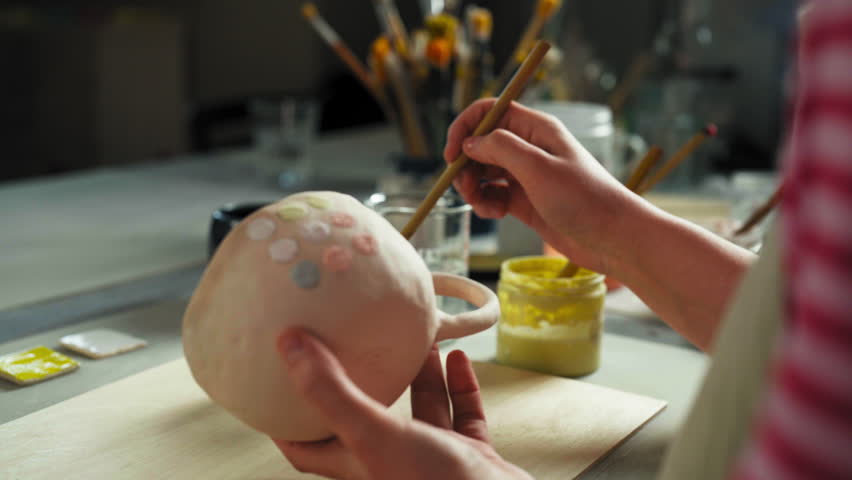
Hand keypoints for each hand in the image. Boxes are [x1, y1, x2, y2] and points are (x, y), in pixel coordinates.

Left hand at [273, 328, 531, 479]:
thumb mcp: (373, 433)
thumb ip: (332, 391)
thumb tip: (288, 344)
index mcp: (358, 464)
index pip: (307, 447)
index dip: (289, 420)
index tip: (278, 385)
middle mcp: (391, 462)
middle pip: (366, 419)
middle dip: (362, 381)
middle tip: (353, 344)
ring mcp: (432, 458)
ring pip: (421, 409)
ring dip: (419, 374)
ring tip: (416, 338)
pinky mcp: (469, 455)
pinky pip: (462, 413)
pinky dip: (459, 384)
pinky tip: (456, 354)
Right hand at [445, 98, 636, 272]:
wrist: (614, 238)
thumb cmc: (584, 198)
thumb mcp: (538, 168)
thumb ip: (501, 148)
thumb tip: (470, 143)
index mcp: (536, 129)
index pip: (489, 112)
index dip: (465, 128)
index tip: (451, 155)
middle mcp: (530, 148)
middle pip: (481, 144)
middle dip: (466, 165)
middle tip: (466, 188)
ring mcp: (527, 175)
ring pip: (484, 172)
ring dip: (473, 188)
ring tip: (482, 206)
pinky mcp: (525, 201)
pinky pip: (493, 195)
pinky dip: (486, 204)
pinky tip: (494, 214)